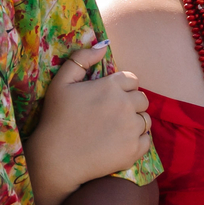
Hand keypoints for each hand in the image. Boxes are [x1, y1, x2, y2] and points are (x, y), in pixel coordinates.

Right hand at [27, 44, 152, 189]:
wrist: (56, 158)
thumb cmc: (56, 118)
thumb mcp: (61, 82)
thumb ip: (81, 59)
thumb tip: (103, 46)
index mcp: (111, 86)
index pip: (132, 80)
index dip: (122, 87)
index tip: (110, 97)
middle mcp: (126, 105)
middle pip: (142, 99)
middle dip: (131, 104)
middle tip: (112, 114)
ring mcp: (132, 129)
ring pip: (145, 120)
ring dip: (135, 122)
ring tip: (116, 129)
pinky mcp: (134, 151)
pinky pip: (147, 141)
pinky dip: (137, 141)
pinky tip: (120, 142)